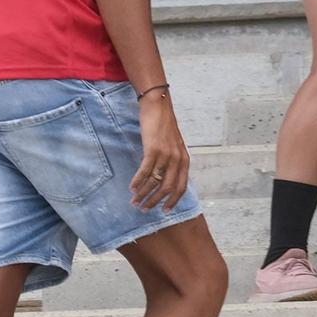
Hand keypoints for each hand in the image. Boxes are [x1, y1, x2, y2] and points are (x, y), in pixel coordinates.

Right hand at [131, 95, 189, 211]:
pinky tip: (131, 188)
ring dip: (143, 194)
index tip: (165, 211)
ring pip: (154, 182)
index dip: (173, 201)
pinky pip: (145, 171)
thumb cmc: (164, 126)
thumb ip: (172, 161)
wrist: (158, 105)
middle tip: (144, 209)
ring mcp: (166, 154)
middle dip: (154, 202)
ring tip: (134, 202)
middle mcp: (177, 159)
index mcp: (184, 160)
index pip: (181, 187)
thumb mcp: (174, 145)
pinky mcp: (153, 149)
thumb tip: (164, 179)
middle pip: (167, 188)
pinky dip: (137, 182)